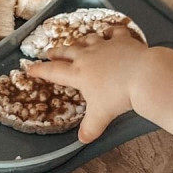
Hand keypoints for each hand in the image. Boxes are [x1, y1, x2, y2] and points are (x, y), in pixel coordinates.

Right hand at [27, 26, 147, 142]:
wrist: (142, 75)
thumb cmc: (118, 96)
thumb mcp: (101, 115)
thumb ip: (90, 128)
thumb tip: (83, 140)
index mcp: (78, 73)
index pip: (54, 71)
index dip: (40, 70)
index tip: (30, 68)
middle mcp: (87, 56)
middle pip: (67, 51)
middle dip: (57, 52)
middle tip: (49, 52)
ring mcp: (104, 45)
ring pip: (87, 39)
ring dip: (81, 41)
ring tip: (77, 43)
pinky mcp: (121, 39)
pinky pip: (113, 32)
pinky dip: (109, 31)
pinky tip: (109, 31)